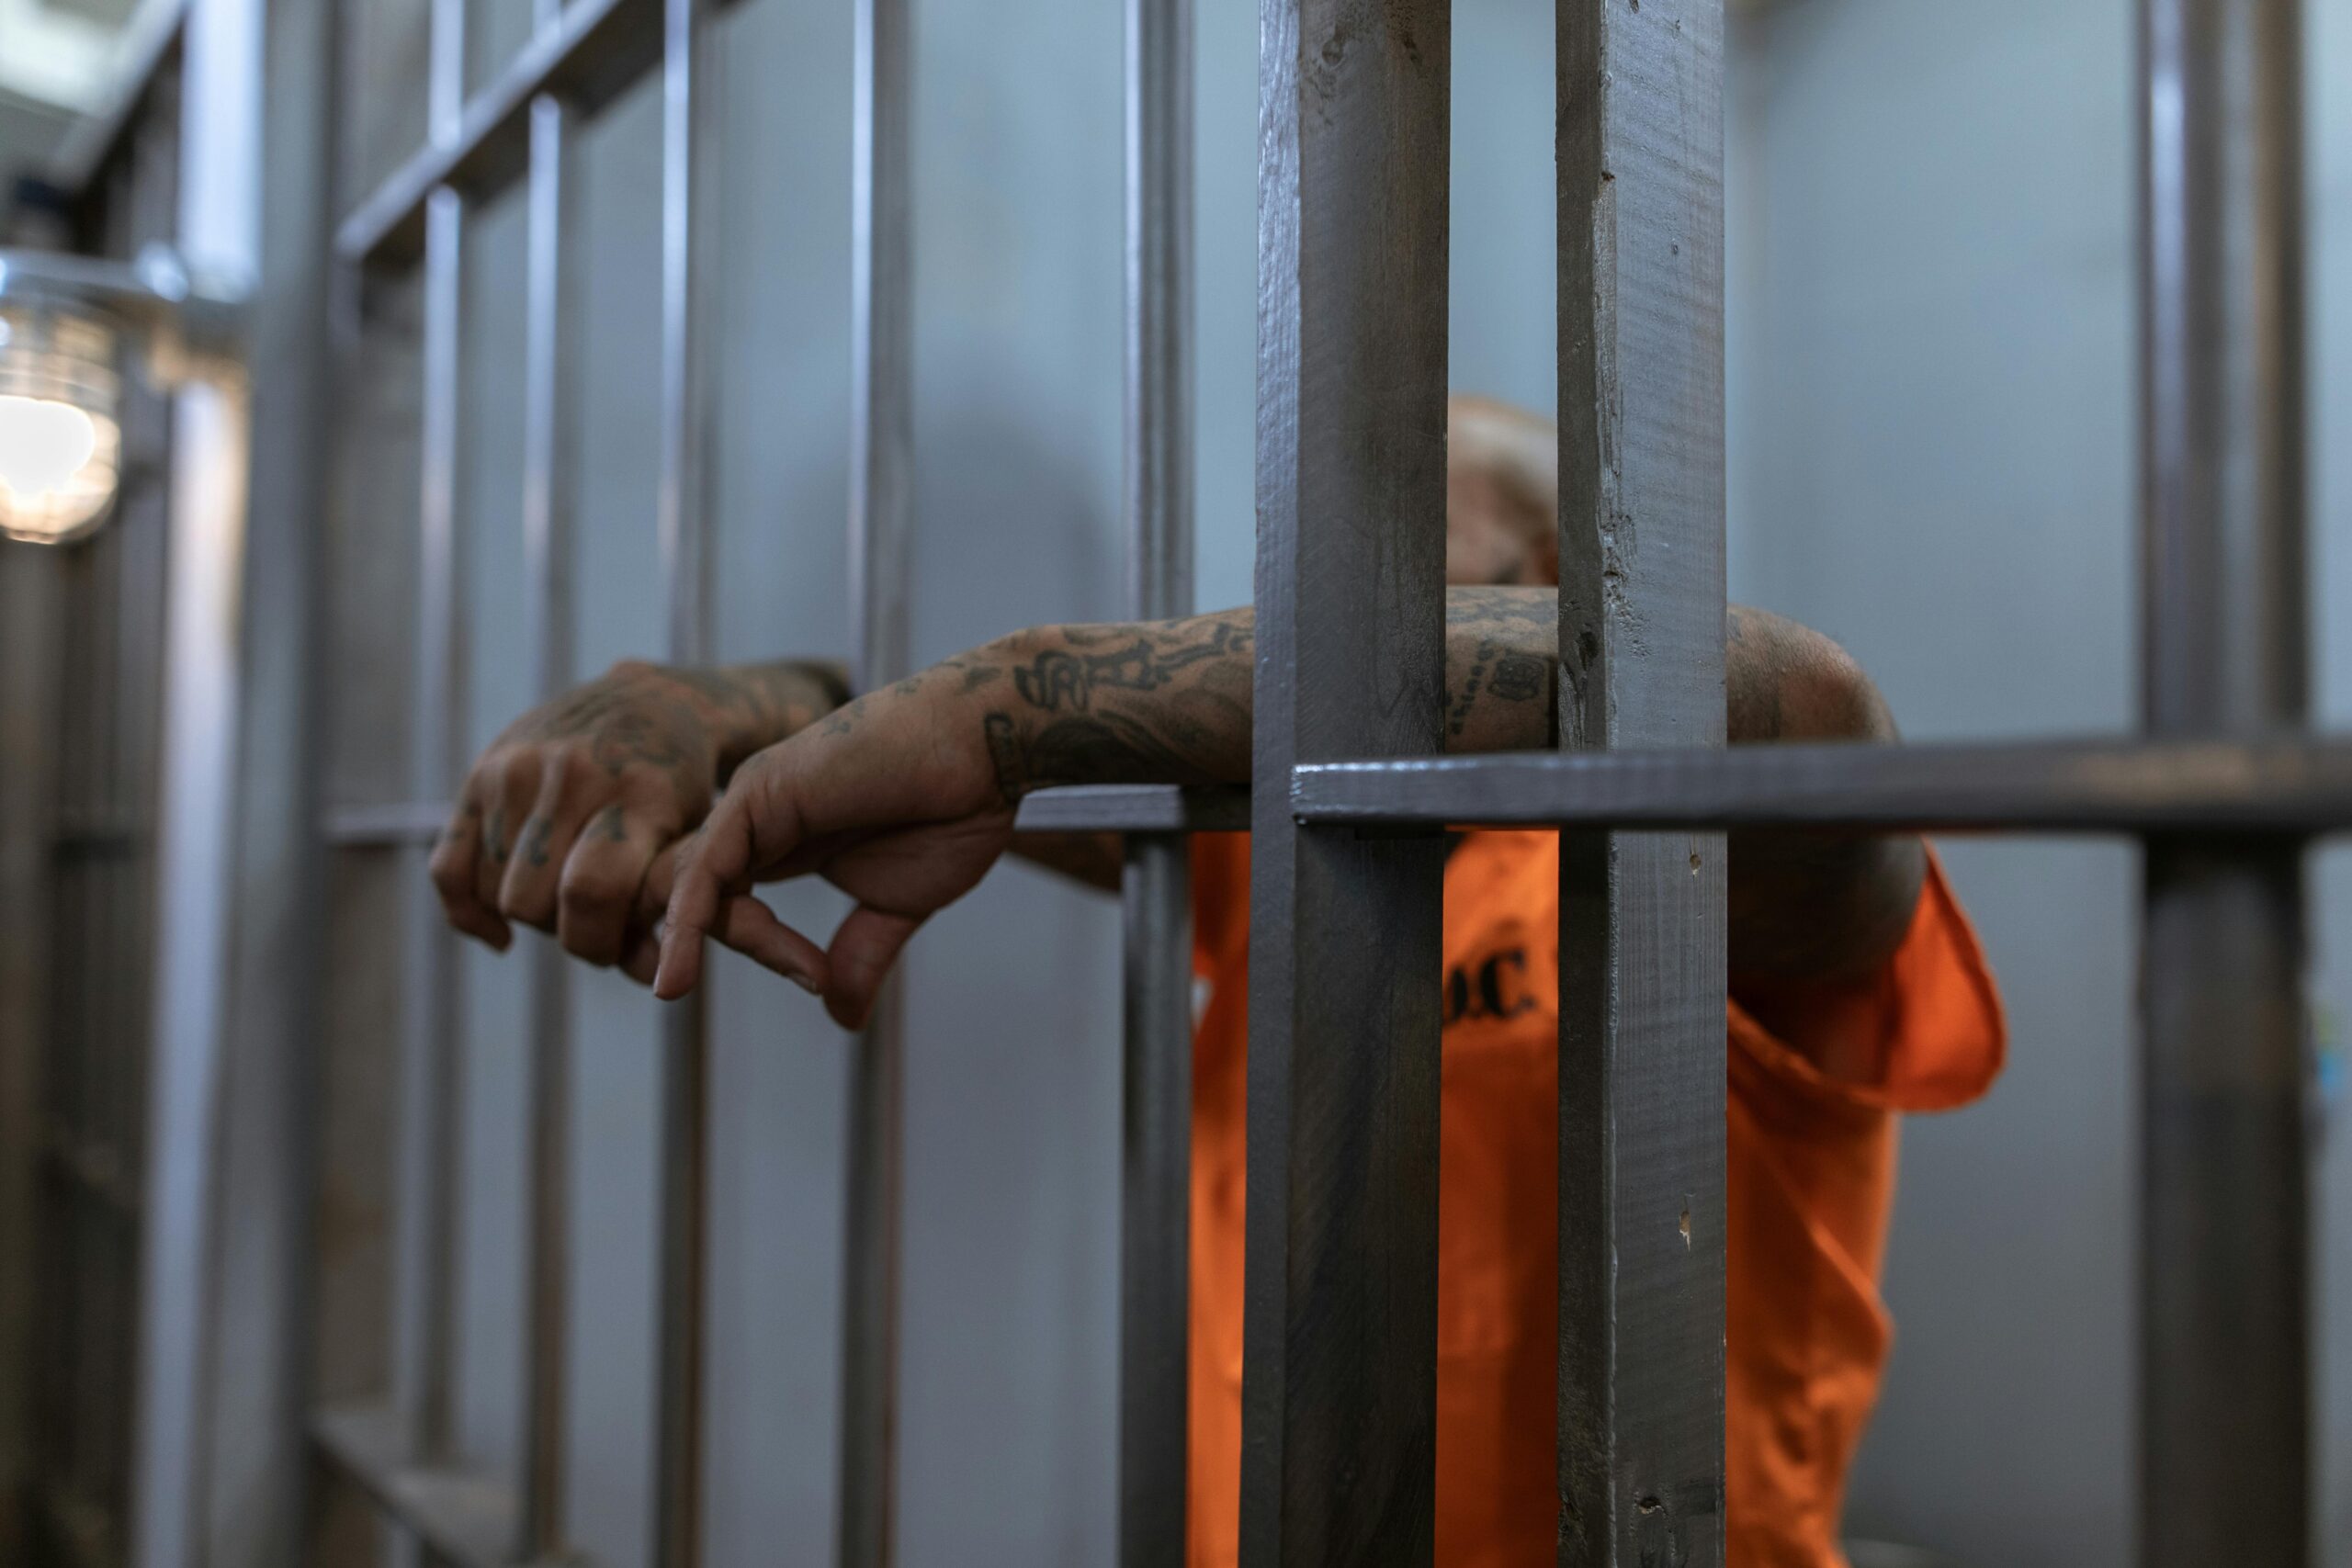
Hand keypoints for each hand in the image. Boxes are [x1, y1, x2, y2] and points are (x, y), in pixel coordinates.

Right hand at [429, 659, 839, 973]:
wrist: (651, 703)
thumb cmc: (682, 791)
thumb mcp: (694, 840)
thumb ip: (669, 908)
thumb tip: (649, 979)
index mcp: (638, 791)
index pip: (591, 892)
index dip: (599, 940)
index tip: (618, 949)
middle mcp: (571, 773)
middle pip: (533, 900)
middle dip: (564, 932)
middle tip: (594, 924)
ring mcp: (518, 767)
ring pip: (494, 891)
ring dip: (528, 917)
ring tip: (567, 905)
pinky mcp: (481, 773)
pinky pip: (448, 867)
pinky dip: (469, 910)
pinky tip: (500, 929)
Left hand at [652, 668, 1018, 1026]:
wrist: (987, 749)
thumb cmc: (952, 809)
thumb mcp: (896, 905)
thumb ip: (858, 957)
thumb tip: (842, 1020)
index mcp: (782, 843)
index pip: (724, 908)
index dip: (760, 951)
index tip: (821, 982)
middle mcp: (755, 821)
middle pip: (690, 900)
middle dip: (711, 947)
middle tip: (797, 976)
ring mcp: (751, 804)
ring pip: (689, 891)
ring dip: (724, 942)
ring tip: (804, 966)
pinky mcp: (756, 794)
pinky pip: (699, 873)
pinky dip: (685, 927)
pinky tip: (678, 977)